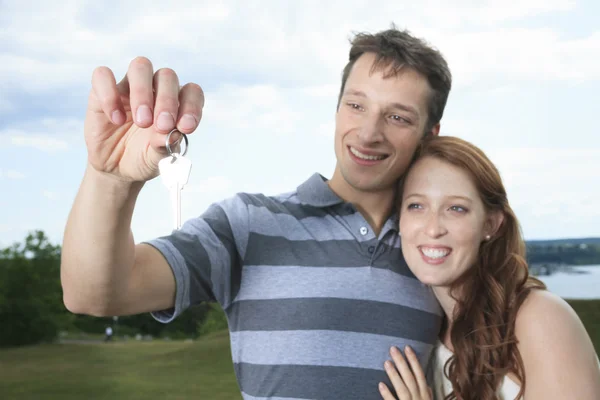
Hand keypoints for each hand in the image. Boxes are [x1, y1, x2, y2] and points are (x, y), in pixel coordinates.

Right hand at [84, 56, 204, 181]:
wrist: (116, 168)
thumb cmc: (143, 157)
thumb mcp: (157, 157)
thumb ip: (165, 144)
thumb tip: (173, 132)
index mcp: (177, 104)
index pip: (191, 91)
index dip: (192, 105)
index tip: (186, 127)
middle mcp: (155, 89)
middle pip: (167, 75)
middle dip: (167, 100)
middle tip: (162, 125)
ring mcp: (129, 87)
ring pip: (140, 66)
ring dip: (143, 92)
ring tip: (142, 121)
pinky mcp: (102, 91)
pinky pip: (103, 75)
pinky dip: (110, 95)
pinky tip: (115, 119)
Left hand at [379, 346, 431, 399]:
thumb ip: (427, 394)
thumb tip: (427, 385)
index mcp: (424, 394)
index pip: (419, 374)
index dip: (413, 360)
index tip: (407, 347)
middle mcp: (418, 398)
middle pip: (410, 378)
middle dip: (402, 363)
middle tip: (392, 349)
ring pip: (402, 389)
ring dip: (394, 375)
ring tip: (386, 362)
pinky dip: (387, 394)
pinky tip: (381, 384)